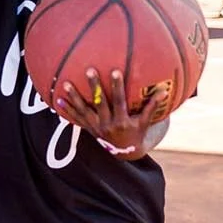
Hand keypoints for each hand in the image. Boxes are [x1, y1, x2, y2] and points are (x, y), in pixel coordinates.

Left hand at [52, 68, 167, 160]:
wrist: (124, 152)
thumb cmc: (136, 133)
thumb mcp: (145, 121)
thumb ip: (152, 106)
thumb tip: (164, 90)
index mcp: (122, 121)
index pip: (118, 101)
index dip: (117, 86)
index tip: (115, 71)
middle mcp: (107, 124)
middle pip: (99, 103)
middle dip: (94, 87)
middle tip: (89, 70)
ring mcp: (96, 127)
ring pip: (83, 111)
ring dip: (74, 97)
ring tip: (66, 83)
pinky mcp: (88, 129)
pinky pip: (76, 119)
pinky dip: (67, 110)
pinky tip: (57, 100)